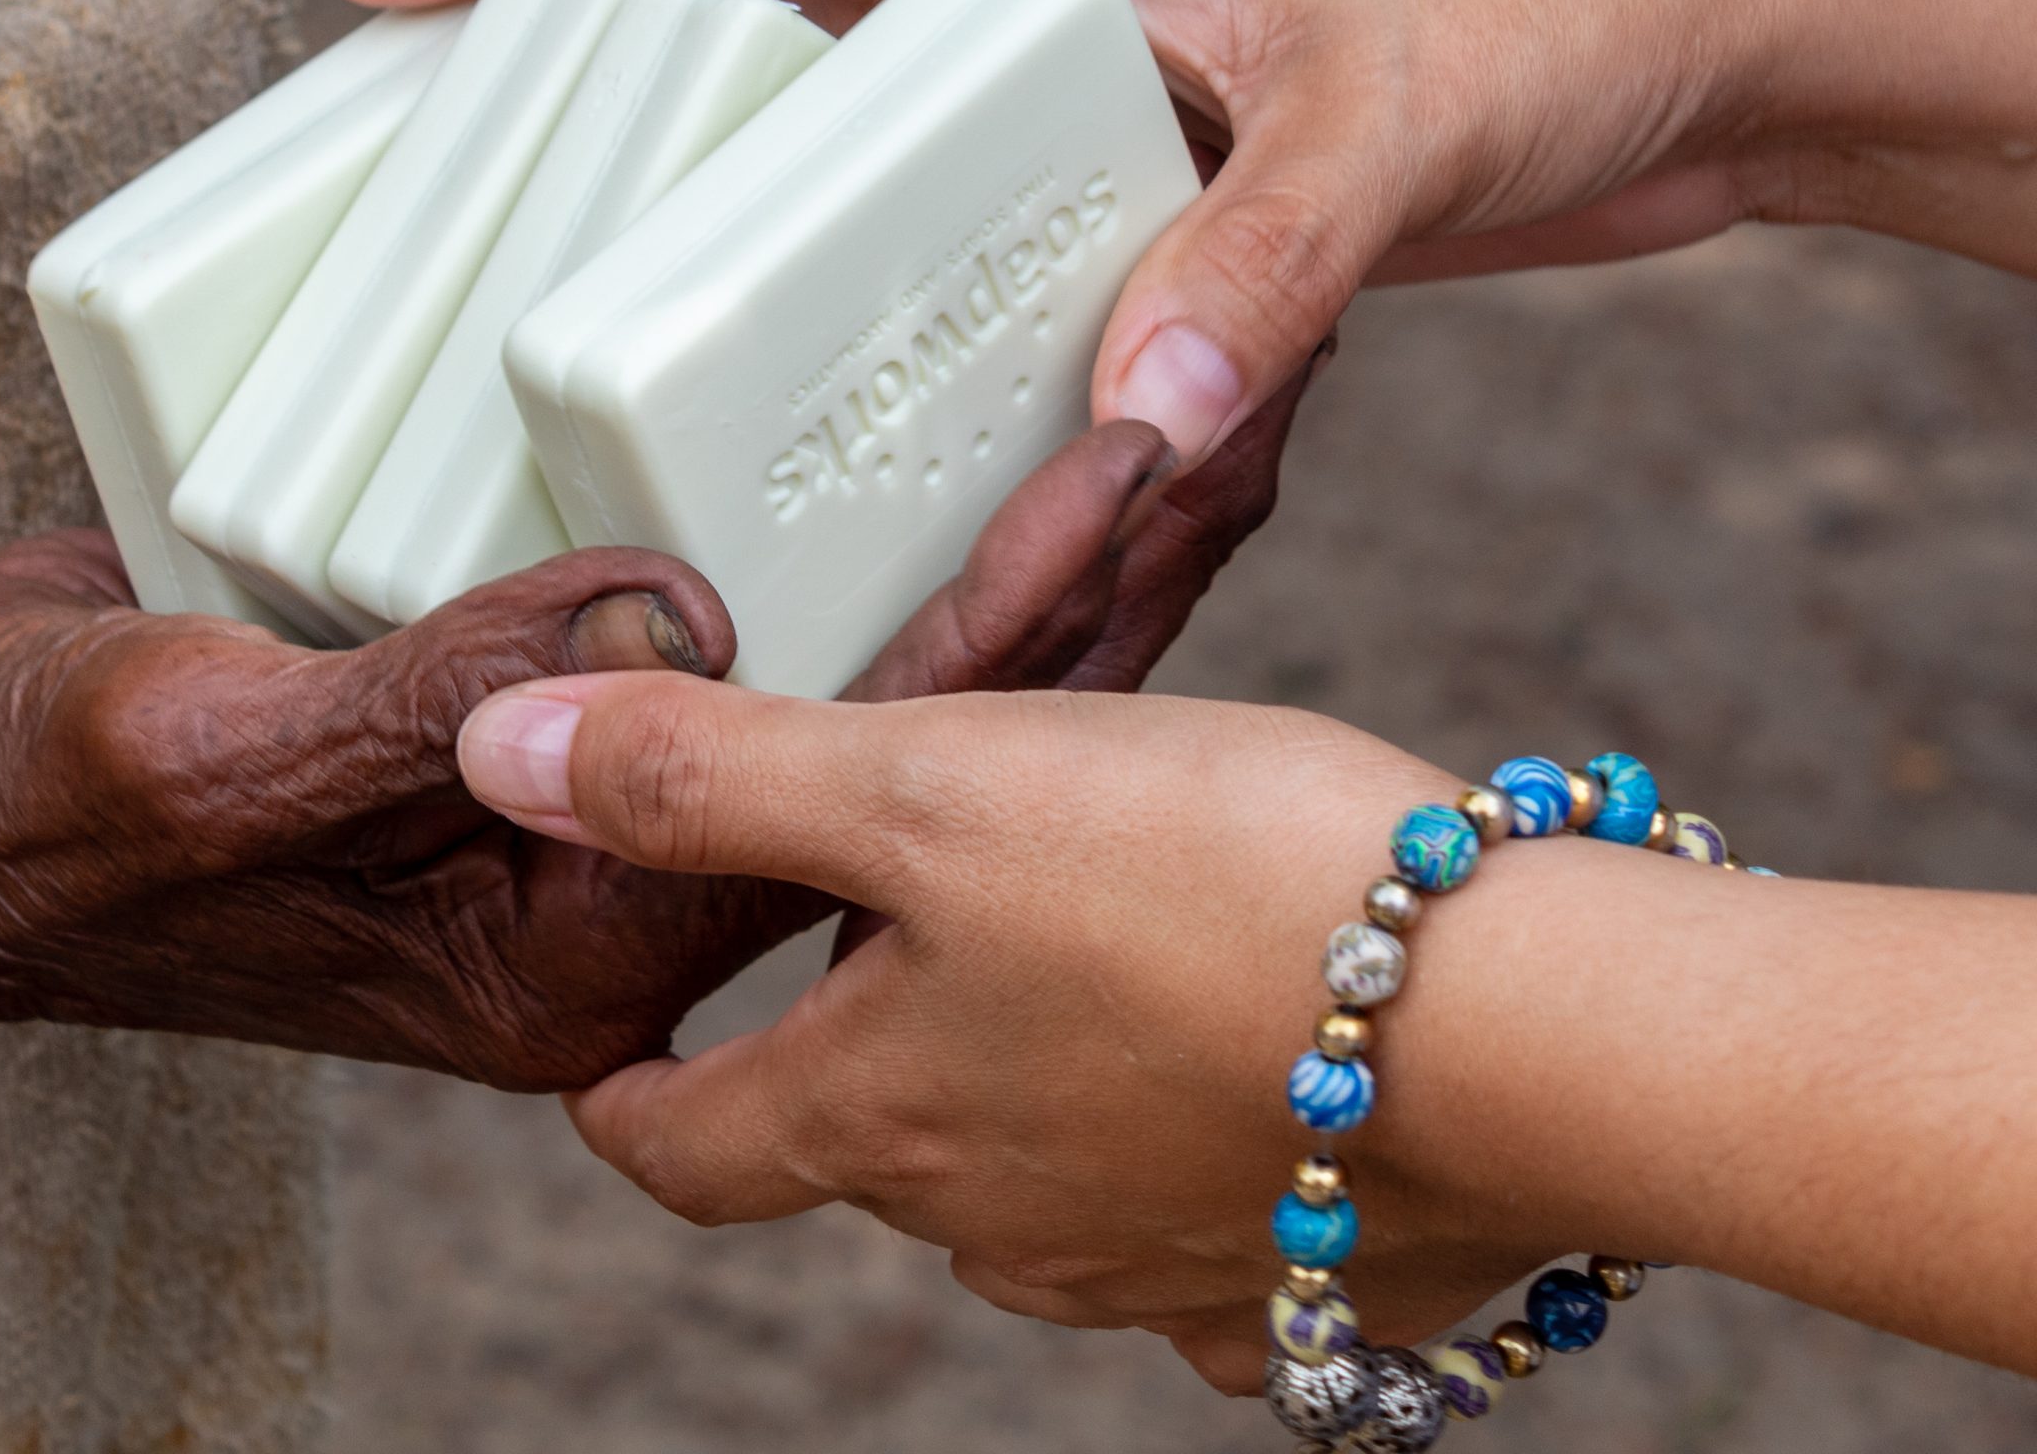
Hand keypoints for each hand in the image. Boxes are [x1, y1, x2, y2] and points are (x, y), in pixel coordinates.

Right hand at [0, 360, 1314, 1086]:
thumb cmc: (32, 818)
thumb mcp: (225, 757)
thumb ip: (454, 701)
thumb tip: (672, 608)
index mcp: (584, 952)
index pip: (863, 789)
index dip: (1008, 634)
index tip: (1140, 473)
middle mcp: (617, 893)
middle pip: (893, 739)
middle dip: (1043, 586)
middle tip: (1199, 411)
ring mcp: (586, 802)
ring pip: (831, 669)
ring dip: (954, 543)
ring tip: (1110, 387)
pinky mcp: (537, 702)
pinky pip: (719, 610)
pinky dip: (807, 516)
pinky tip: (890, 400)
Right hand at [315, 0, 2036, 465]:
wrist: (1687, 42)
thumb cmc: (1553, 9)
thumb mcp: (1400, 123)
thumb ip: (1260, 258)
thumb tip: (1130, 409)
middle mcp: (1016, 25)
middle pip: (724, 22)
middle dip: (560, 80)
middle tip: (421, 193)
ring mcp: (1060, 121)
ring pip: (819, 163)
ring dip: (702, 235)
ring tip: (580, 356)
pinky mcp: (1122, 209)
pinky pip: (937, 263)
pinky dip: (868, 336)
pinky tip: (839, 445)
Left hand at [455, 681, 1546, 1391]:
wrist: (1541, 1031)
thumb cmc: (1218, 892)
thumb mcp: (928, 788)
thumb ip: (709, 781)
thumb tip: (498, 760)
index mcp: (884, 1116)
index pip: (688, 1149)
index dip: (630, 1103)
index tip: (610, 1069)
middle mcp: (1003, 1227)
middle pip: (864, 1156)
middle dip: (840, 1063)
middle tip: (869, 947)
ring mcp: (1161, 1275)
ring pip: (1027, 1194)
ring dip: (1010, 1101)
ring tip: (1053, 983)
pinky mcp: (1313, 1279)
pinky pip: (1198, 1250)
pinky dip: (1173, 1171)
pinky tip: (1222, 1094)